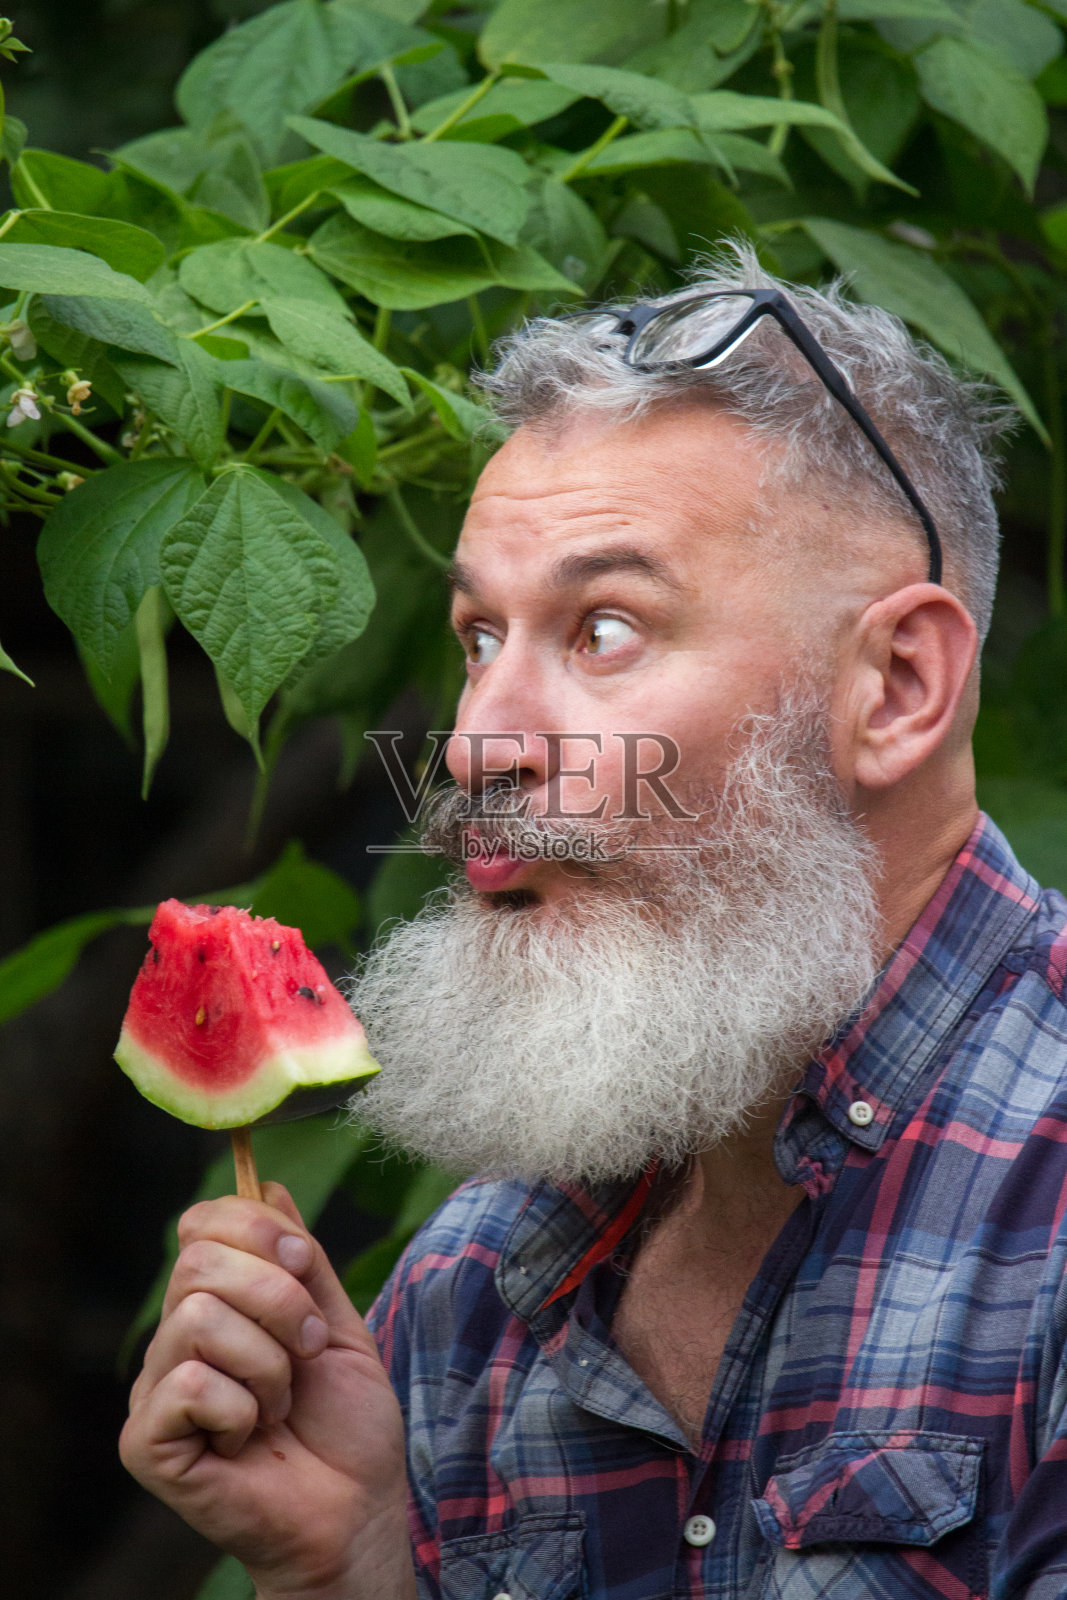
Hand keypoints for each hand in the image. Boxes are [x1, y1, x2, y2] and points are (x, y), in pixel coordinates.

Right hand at [120, 1183, 414, 1599]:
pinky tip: (249, 1439)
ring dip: (267, 1363)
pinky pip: (190, 1383)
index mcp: (215, 1304)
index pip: (201, 1222)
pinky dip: (243, 1409)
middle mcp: (175, 1340)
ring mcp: (155, 1391)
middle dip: (276, 1298)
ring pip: (198, 1318)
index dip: (254, 1227)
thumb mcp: (335, 1320)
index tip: (303, 1262)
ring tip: (279, 1405)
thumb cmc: (347, 1425)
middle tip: (304, 1350)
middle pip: (197, 1260)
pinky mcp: (147, 1442)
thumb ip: (301, 1256)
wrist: (355, 1512)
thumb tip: (267, 1183)